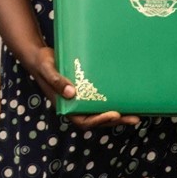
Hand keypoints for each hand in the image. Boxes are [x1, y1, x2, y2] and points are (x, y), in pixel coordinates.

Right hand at [20, 46, 139, 128]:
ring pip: (100, 112)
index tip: (114, 114)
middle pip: (96, 120)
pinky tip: (125, 99)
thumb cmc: (42, 63)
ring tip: (136, 114)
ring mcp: (81, 99)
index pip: (83, 121)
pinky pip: (100, 100)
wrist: (40, 56)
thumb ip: (56, 80)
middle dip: (115, 120)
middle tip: (134, 118)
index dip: (99, 120)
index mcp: (65, 106)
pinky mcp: (86, 91)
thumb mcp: (47, 69)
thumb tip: (71, 92)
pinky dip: (112, 102)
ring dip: (118, 115)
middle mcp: (74, 106)